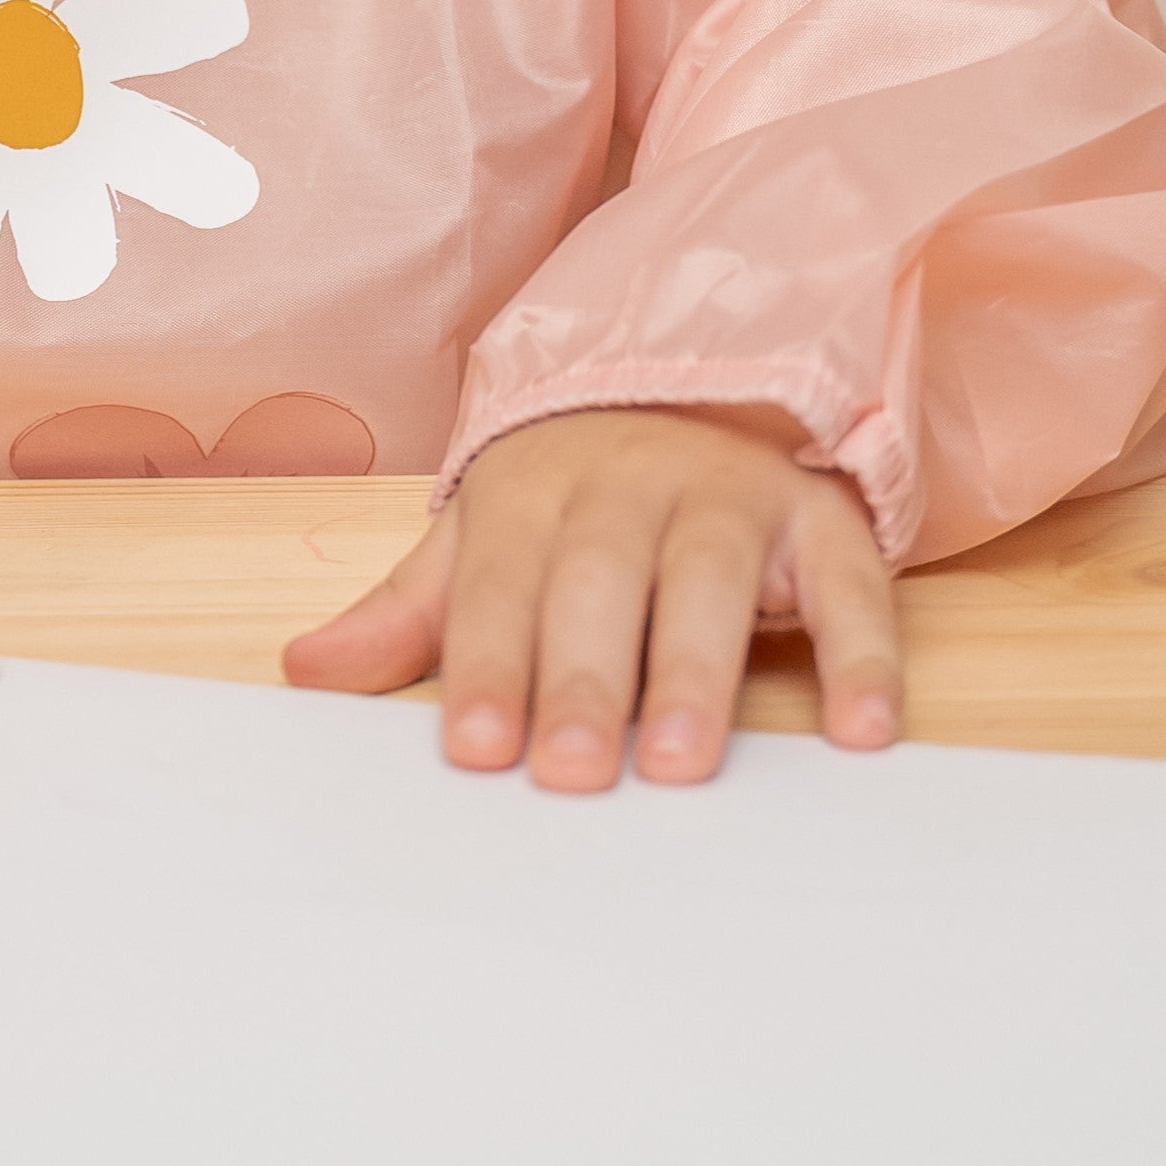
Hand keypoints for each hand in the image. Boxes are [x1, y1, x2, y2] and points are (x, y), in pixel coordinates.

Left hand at [280, 405, 902, 788]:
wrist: (693, 392)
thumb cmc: (570, 507)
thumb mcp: (482, 542)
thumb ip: (406, 613)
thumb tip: (305, 672)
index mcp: (531, 490)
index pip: (500, 580)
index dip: (487, 662)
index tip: (476, 750)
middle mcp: (630, 481)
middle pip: (599, 578)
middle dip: (581, 676)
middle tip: (569, 773)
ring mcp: (728, 495)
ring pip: (709, 578)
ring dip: (695, 672)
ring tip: (677, 763)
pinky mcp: (820, 519)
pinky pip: (849, 583)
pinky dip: (860, 653)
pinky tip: (860, 731)